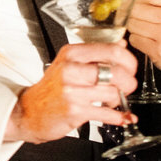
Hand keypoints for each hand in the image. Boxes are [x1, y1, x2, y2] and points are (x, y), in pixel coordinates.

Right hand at [3, 40, 137, 143]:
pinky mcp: (75, 111)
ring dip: (120, 100)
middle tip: (127, 86)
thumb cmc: (52, 87)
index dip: (129, 61)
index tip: (130, 68)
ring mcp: (72, 90)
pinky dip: (120, 117)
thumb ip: (97, 53)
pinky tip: (121, 116)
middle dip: (129, 82)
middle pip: (116, 72)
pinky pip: (108, 114)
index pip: (111, 50)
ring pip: (113, 93)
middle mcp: (71, 69)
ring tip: (114, 100)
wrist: (30, 110)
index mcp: (72, 53)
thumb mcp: (70, 63)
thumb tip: (121, 44)